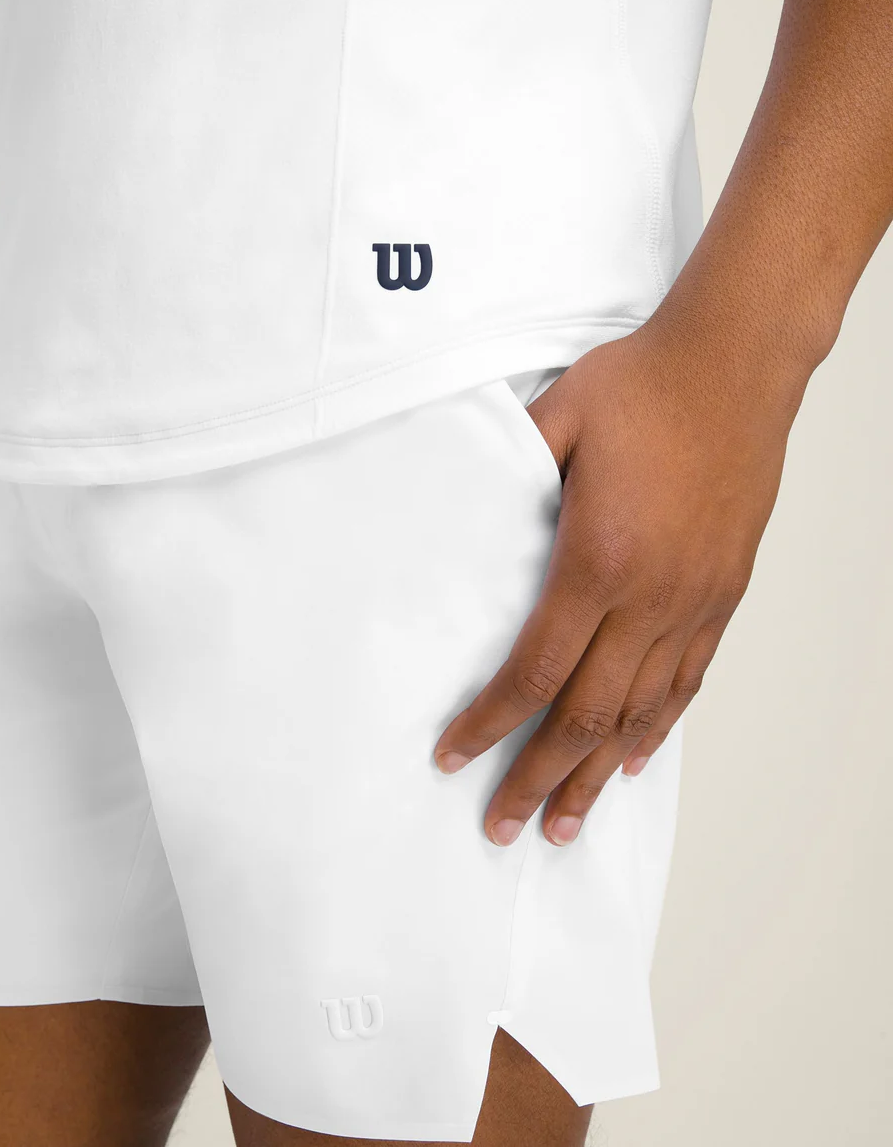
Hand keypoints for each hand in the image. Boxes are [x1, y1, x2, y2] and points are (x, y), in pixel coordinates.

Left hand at [434, 305, 810, 845]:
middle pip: (582, 714)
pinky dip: (655, 728)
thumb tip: (465, 516)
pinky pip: (687, 681)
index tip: (455, 758)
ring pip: (637, 713)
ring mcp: (693, 601)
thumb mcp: (556, 419)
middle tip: (502, 826)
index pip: (532, 671)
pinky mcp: (723, 594)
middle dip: (536, 777)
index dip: (489, 725)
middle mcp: (649, 596)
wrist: (735, 364)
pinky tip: (630, 759)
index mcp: (596, 559)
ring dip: (594, 774)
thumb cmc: (644, 385)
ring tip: (564, 823)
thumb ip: (507, 476)